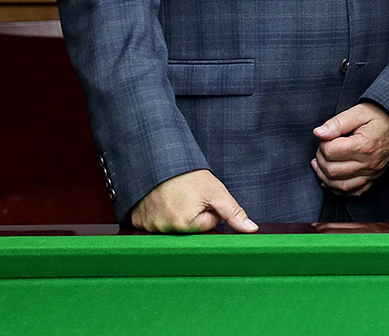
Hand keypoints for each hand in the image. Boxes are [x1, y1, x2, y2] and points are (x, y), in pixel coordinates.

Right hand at [129, 169, 257, 233]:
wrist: (160, 159)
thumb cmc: (189, 175)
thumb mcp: (216, 191)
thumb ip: (234, 212)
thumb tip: (252, 229)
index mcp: (185, 225)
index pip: (207, 225)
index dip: (208, 209)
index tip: (200, 196)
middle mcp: (164, 230)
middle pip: (189, 228)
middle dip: (192, 214)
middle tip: (187, 196)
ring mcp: (148, 226)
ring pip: (172, 226)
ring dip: (174, 214)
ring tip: (173, 197)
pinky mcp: (136, 221)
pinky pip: (151, 223)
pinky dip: (156, 214)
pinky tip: (159, 201)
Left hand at [311, 101, 388, 195]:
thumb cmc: (379, 117)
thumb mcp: (358, 112)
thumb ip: (337, 123)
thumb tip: (318, 133)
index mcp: (364, 145)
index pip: (331, 151)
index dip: (322, 143)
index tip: (325, 136)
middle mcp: (368, 163)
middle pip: (332, 170)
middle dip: (320, 159)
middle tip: (323, 148)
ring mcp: (371, 174)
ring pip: (339, 185)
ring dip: (324, 176)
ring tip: (320, 163)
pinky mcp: (372, 179)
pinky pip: (351, 192)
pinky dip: (337, 189)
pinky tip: (331, 178)